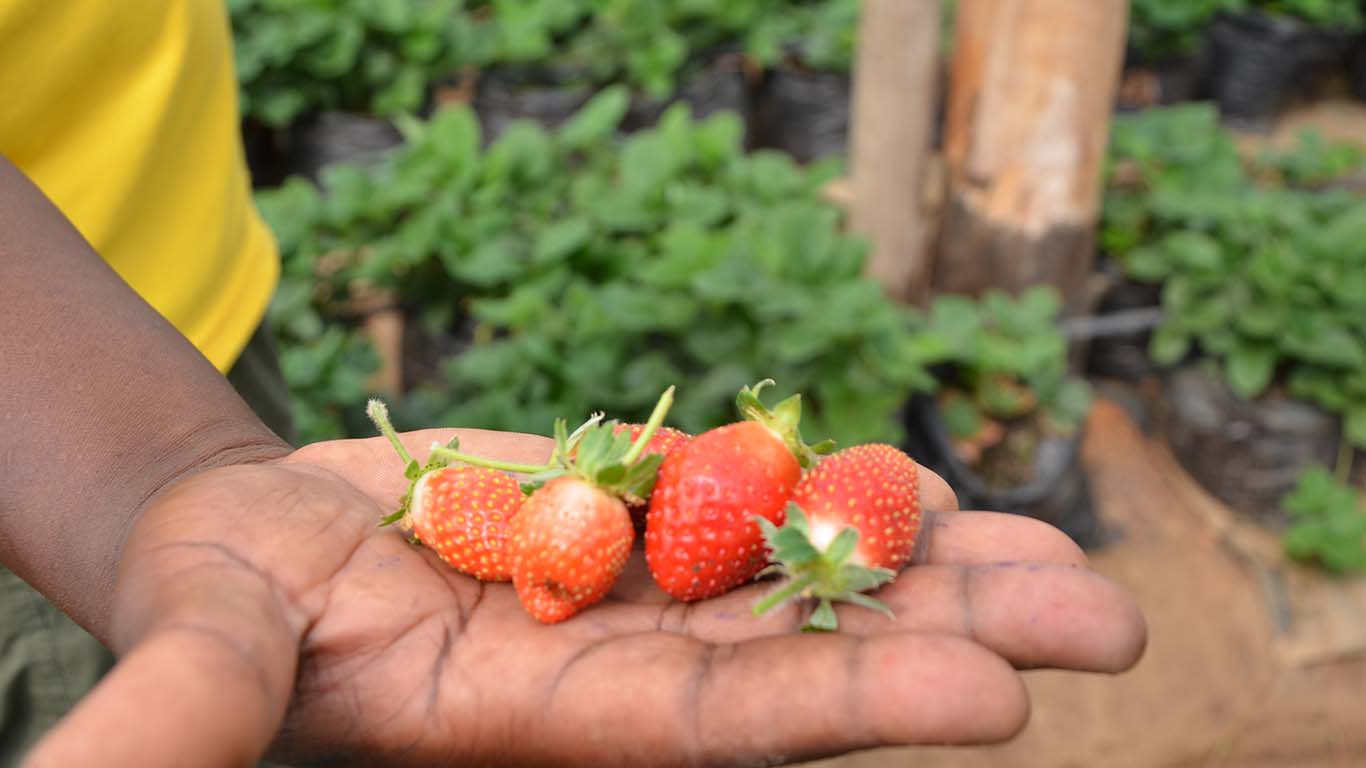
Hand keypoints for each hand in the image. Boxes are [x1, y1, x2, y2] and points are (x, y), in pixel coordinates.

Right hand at [24, 428, 1144, 767]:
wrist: (261, 548)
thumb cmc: (220, 613)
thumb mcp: (198, 659)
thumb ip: (183, 717)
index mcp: (536, 724)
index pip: (708, 732)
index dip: (839, 707)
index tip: (989, 694)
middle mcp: (616, 671)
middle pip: (803, 659)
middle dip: (949, 638)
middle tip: (1108, 621)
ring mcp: (638, 592)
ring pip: (807, 578)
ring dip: (939, 563)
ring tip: (1071, 555)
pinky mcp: (634, 519)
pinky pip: (759, 509)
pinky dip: (844, 496)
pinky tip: (939, 490)